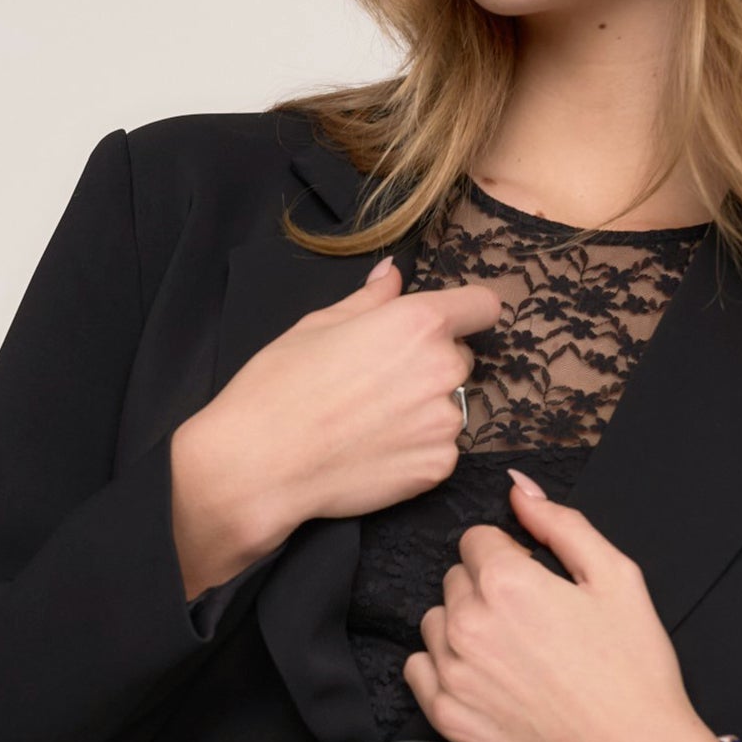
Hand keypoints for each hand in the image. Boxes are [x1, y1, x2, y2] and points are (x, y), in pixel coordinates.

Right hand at [170, 258, 502, 593]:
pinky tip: (373, 450)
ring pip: (449, 406)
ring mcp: (444, 423)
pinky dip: (416, 449)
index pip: (482, 306)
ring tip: (370, 421)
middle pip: (460, 358)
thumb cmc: (279, 386)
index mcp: (418, 323)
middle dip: (431, 363)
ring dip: (424, 409)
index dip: (465, 312)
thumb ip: (370, 299)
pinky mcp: (437, 467)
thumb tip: (392, 274)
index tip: (449, 323)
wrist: (259, 464)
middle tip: (379, 380)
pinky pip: (440, 449)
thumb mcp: (318, 325)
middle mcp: (443, 369)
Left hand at [404, 473, 731, 741]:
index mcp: (507, 582)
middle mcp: (468, 623)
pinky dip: (445, 668)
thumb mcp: (617, 577)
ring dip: (465, 627)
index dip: (511, 556)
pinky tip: (488, 680)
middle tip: (535, 624)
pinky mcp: (445, 716)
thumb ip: (561, 523)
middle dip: (488, 590)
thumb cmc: (634, 670)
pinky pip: (419, 669)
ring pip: (436, 622)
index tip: (538, 583)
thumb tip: (519, 487)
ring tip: (515, 656)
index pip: (477, 540)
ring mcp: (452, 672)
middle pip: (456, 579)